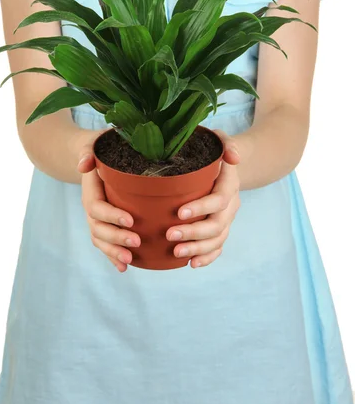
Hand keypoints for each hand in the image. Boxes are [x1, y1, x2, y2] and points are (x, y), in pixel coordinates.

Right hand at [78, 132, 140, 272]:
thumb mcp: (94, 144)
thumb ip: (88, 152)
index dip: (112, 216)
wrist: (91, 156)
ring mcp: (96, 219)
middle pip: (98, 228)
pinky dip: (112, 257)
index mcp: (90, 191)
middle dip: (116, 238)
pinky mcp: (104, 224)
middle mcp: (91, 208)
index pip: (97, 207)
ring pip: (100, 240)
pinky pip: (105, 244)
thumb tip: (84, 164)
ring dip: (113, 251)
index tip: (131, 220)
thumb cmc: (99, 148)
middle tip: (137, 242)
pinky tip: (125, 268)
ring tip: (130, 260)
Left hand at [166, 129, 240, 268]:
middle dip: (194, 233)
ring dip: (198, 249)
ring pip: (218, 239)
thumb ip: (226, 144)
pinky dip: (207, 257)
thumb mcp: (220, 140)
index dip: (201, 208)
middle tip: (170, 235)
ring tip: (176, 253)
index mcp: (229, 183)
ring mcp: (227, 217)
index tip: (179, 212)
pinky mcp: (222, 227)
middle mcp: (231, 204)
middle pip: (217, 224)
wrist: (229, 163)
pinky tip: (192, 263)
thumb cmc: (216, 150)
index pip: (218, 199)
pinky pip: (219, 246)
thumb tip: (234, 157)